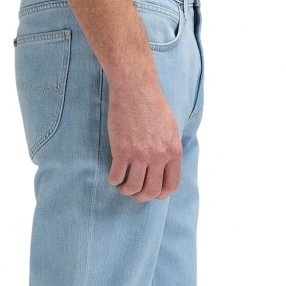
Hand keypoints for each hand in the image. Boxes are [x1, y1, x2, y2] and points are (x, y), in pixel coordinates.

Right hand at [106, 78, 182, 202]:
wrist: (135, 87)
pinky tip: (113, 175)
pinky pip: (116, 177)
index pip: (171, 186)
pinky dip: (113, 180)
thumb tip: (165, 169)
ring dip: (125, 190)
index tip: (151, 192)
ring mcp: (140, 154)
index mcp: (173, 151)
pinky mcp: (122, 150)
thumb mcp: (171, 128)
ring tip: (122, 184)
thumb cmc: (153, 104)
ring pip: (133, 188)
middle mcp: (158, 156)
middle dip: (141, 197)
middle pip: (151, 191)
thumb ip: (169, 150)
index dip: (160, 194)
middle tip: (134, 191)